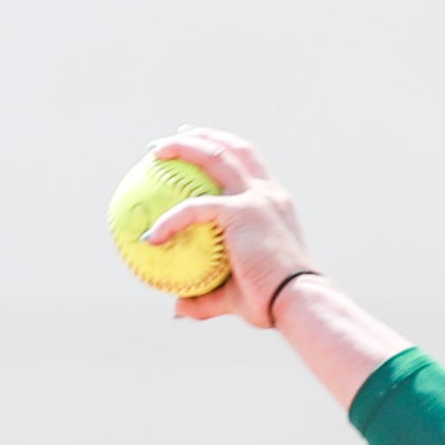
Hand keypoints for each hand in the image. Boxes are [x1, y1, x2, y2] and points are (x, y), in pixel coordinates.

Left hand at [139, 128, 315, 325]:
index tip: (197, 144)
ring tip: (156, 151)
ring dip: (184, 147)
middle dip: (200, 136)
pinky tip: (149, 236)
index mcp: (272, 203)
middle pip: (231, 147)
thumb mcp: (236, 298)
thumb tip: (178, 309)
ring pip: (215, 156)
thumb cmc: (271, 304)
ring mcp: (255, 198)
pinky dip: (170, 219)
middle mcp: (267, 192)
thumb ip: (206, 299)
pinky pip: (195, 208)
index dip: (222, 147)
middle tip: (169, 141)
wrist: (295, 301)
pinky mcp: (241, 212)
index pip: (248, 163)